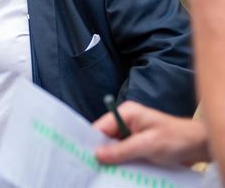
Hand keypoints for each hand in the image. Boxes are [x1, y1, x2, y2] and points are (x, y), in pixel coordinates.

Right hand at [93, 100, 209, 165]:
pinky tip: (120, 170)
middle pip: (105, 137)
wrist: (199, 145)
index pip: (100, 126)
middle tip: (95, 168)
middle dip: (102, 152)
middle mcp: (126, 120)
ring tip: (106, 171)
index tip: (85, 158)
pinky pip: (123, 152)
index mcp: (126, 113)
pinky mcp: (137, 143)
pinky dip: (122, 161)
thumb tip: (97, 155)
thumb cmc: (176, 139)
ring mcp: (131, 132)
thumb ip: (122, 150)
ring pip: (114, 147)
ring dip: (113, 159)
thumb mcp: (147, 145)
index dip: (92, 142)